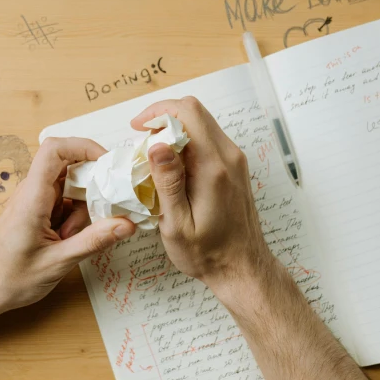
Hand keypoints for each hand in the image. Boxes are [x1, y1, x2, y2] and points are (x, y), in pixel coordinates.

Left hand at [0, 137, 135, 315]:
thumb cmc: (7, 278)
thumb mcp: (57, 262)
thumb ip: (94, 241)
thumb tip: (127, 224)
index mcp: (33, 197)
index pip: (55, 149)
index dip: (84, 147)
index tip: (108, 164)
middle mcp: (32, 193)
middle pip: (70, 169)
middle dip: (91, 189)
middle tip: (99, 216)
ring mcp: (34, 202)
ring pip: (70, 189)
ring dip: (81, 210)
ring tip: (71, 240)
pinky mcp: (36, 213)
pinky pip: (63, 204)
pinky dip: (73, 219)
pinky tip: (66, 243)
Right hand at [131, 97, 268, 294]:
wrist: (243, 268)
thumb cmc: (207, 253)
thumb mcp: (177, 224)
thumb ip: (168, 182)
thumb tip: (156, 145)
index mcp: (213, 167)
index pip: (188, 113)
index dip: (158, 111)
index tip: (137, 128)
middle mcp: (229, 157)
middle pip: (196, 112)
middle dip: (163, 118)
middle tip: (141, 142)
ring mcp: (235, 161)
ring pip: (202, 124)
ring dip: (174, 131)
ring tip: (152, 159)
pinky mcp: (234, 168)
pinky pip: (208, 140)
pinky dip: (186, 144)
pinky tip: (172, 169)